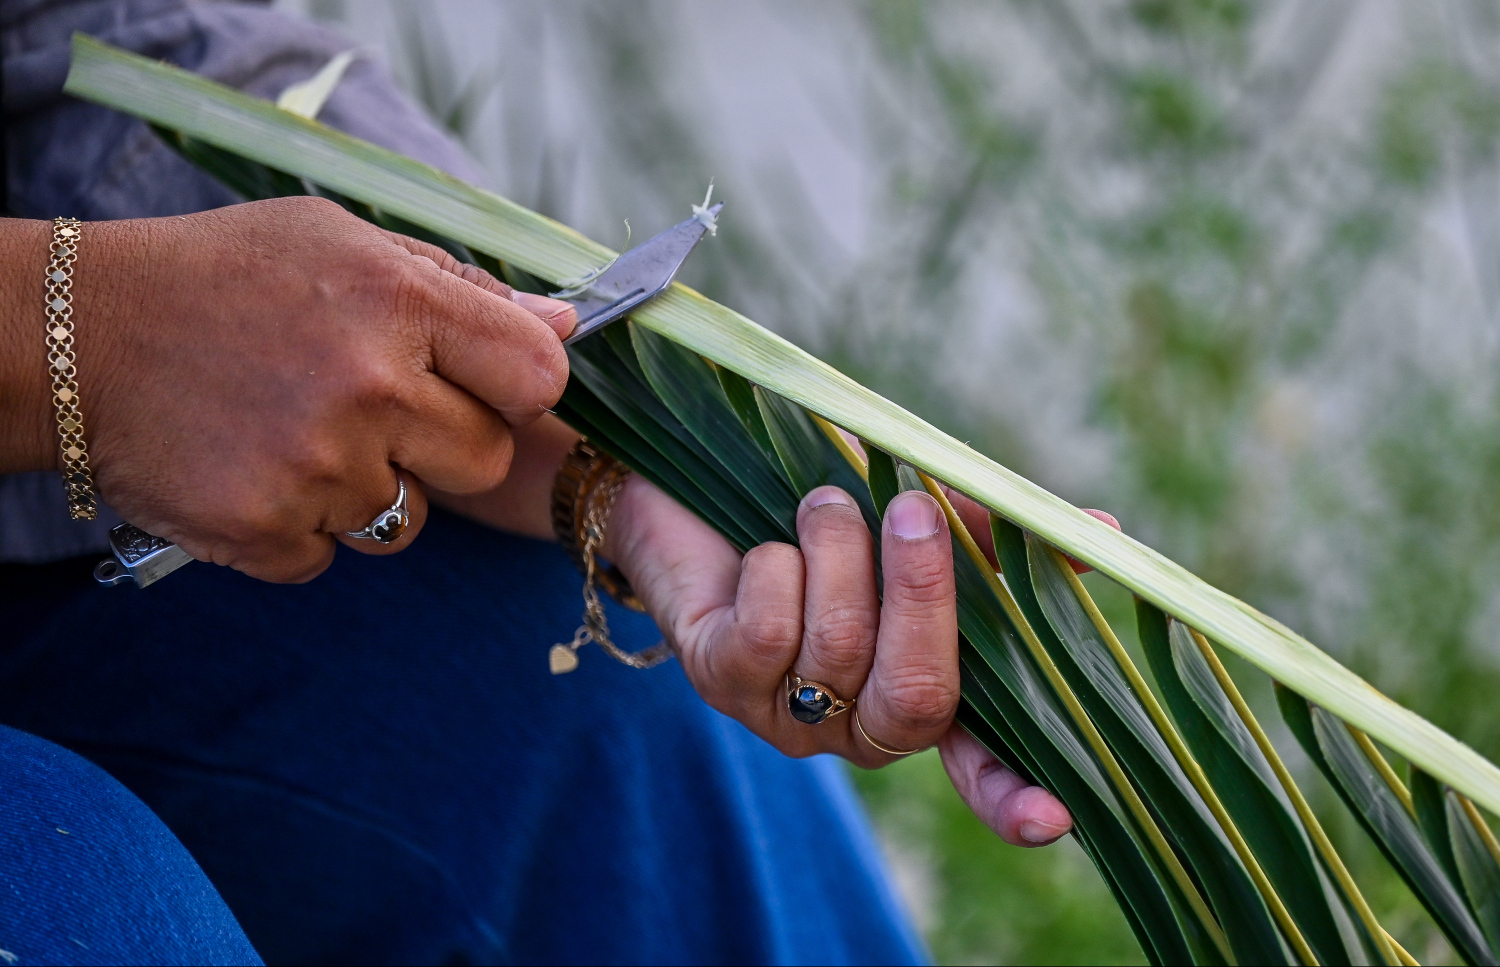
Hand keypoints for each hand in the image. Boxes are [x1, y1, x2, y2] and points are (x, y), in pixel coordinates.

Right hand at [32, 197, 575, 580]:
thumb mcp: (344, 245)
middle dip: (445, 445)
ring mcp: (315, 468)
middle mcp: (367, 388)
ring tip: (299, 433)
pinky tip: (257, 469)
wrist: (80, 337)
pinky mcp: (265, 531)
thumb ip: (460, 289)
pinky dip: (301, 528)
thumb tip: (564, 325)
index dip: (522, 386)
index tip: (489, 382)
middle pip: (485, 461)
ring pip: (410, 521)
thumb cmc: (226, 279)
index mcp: (398, 303)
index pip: (538, 375)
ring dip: (370, 490)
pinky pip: (332, 556)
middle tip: (374, 408)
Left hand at [602, 472, 1120, 845]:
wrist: (689, 484)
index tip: (1055, 817)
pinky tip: (769, 545)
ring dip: (838, 553)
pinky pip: (769, 636)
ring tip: (823, 502)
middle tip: (912, 513)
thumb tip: (1103, 536)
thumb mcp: (910, 513)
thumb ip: (990, 533)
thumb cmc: (818, 508)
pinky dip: (779, 568)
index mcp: (915, 690)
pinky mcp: (717, 680)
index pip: (974, 766)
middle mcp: (851, 723)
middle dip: (922, 598)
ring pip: (838, 650)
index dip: (1010, 794)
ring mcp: (784, 712)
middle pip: (915, 697)